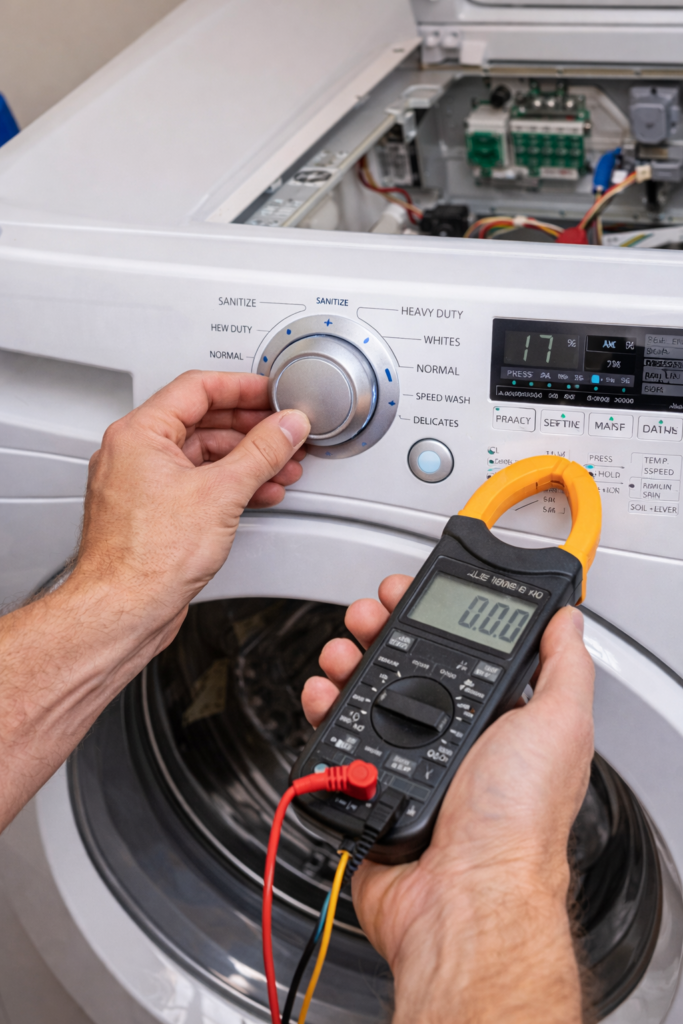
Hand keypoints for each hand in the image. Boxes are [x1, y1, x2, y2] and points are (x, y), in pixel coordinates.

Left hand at [0, 371, 309, 830]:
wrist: (124, 609)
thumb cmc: (148, 557)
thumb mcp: (222, 492)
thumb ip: (262, 451)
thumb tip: (286, 426)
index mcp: (139, 434)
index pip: (197, 388)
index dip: (243, 387)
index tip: (272, 393)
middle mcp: (133, 454)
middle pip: (202, 422)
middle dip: (251, 428)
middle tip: (284, 430)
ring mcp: (141, 485)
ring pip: (202, 456)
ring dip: (246, 459)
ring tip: (282, 465)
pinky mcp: (151, 514)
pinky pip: (196, 484)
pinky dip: (229, 485)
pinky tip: (257, 493)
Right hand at [301, 575, 594, 1023]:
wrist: (464, 895)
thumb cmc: (517, 821)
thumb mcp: (561, 724)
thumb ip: (565, 665)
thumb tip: (566, 620)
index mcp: (492, 720)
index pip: (455, 650)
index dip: (429, 616)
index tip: (407, 594)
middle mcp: (448, 739)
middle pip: (402, 665)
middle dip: (378, 629)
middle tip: (367, 617)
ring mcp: (405, 761)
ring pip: (363, 694)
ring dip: (345, 661)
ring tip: (341, 653)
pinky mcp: (367, 785)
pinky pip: (335, 739)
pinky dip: (322, 709)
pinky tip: (324, 696)